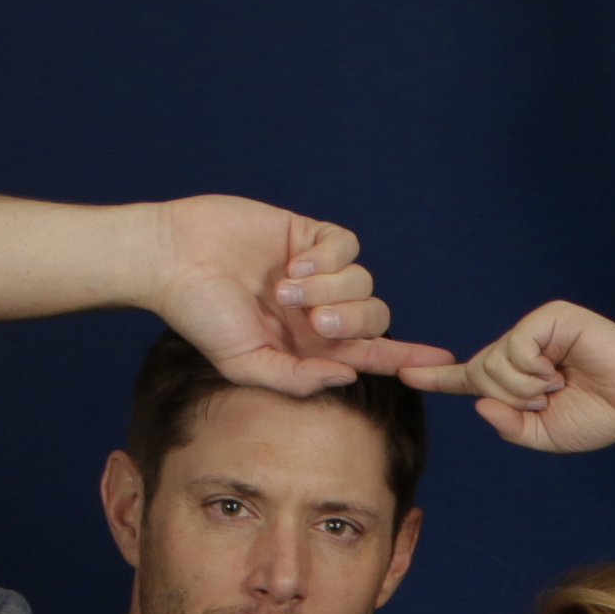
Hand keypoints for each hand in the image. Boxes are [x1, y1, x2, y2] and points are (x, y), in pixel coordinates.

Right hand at [147, 197, 455, 394]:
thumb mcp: (246, 363)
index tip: (444, 363)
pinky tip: (296, 263)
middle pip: (375, 317)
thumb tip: (348, 374)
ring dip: (329, 288)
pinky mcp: (308, 235)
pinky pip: (347, 246)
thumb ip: (297, 378)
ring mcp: (317, 271)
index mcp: (312, 344)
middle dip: (353, 321)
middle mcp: (321, 308)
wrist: (169, 261)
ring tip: (284, 289)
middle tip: (314, 320)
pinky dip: (328, 257)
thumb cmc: (200, 316)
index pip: (373, 353)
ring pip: (364, 282)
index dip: (408, 356)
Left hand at [405, 300, 614, 452]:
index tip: (403, 373)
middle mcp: (524, 346)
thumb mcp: (546, 434)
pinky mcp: (551, 317)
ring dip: (522, 387)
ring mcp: (536, 328)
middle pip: (481, 371)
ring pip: (495, 361)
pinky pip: (515, 346)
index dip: (438, 376)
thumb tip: (480, 403)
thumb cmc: (603, 414)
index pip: (472, 375)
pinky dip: (533, 370)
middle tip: (546, 400)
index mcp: (521, 374)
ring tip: (557, 386)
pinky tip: (559, 373)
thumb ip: (510, 426)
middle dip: (508, 397)